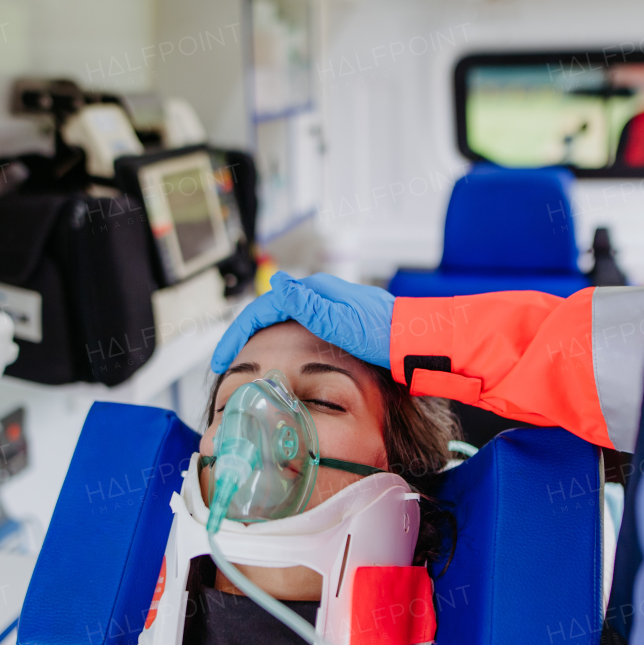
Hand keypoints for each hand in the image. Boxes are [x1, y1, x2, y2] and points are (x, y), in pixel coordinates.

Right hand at [210, 271, 395, 372]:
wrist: (420, 342)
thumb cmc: (386, 335)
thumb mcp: (343, 323)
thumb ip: (309, 306)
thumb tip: (276, 282)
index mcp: (318, 293)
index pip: (263, 308)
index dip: (238, 333)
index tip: (222, 359)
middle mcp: (321, 297)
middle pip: (269, 312)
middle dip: (243, 334)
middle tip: (225, 361)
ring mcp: (329, 309)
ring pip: (282, 320)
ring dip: (259, 337)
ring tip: (243, 360)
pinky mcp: (338, 323)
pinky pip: (297, 329)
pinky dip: (279, 341)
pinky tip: (278, 358)